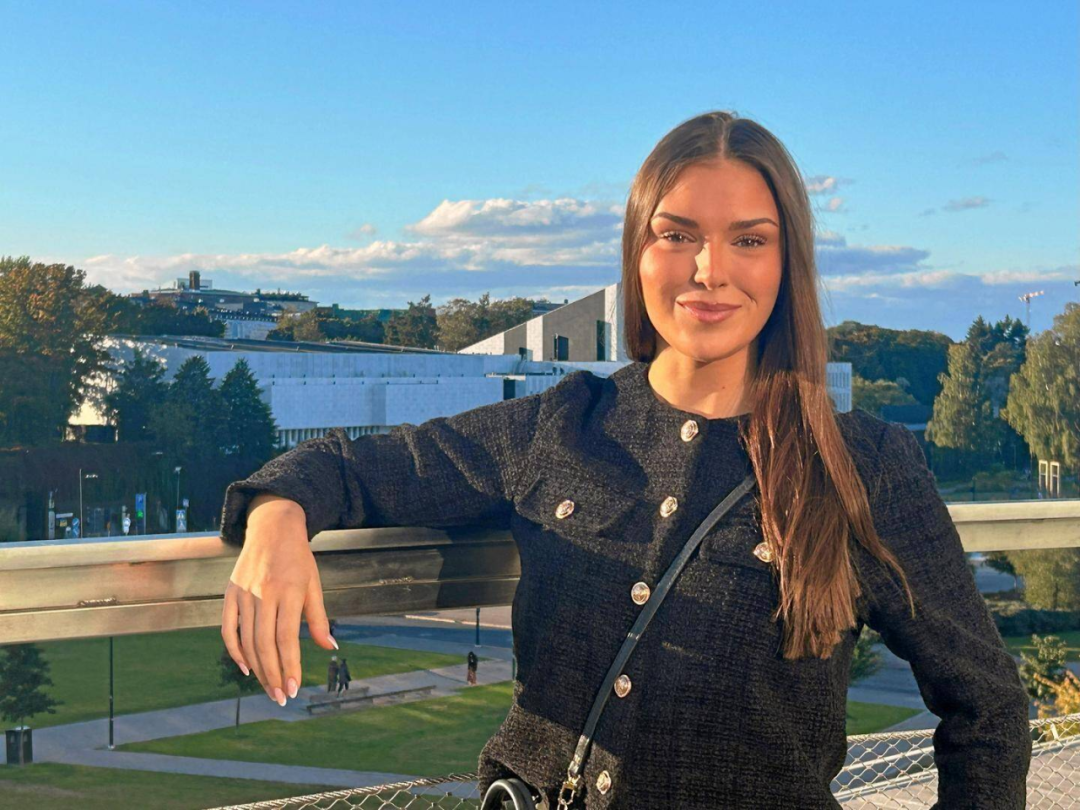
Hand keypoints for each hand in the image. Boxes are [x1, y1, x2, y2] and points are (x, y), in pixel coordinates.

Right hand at [221, 494, 337, 704]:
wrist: (272, 528)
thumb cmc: (298, 559)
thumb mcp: (314, 585)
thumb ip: (319, 618)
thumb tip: (329, 647)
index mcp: (288, 591)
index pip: (286, 638)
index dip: (290, 666)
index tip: (294, 689)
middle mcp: (264, 594)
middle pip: (265, 644)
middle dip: (273, 675)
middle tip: (281, 697)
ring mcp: (244, 594)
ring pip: (247, 640)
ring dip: (258, 668)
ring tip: (268, 687)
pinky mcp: (229, 593)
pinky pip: (228, 629)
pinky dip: (235, 650)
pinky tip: (246, 667)